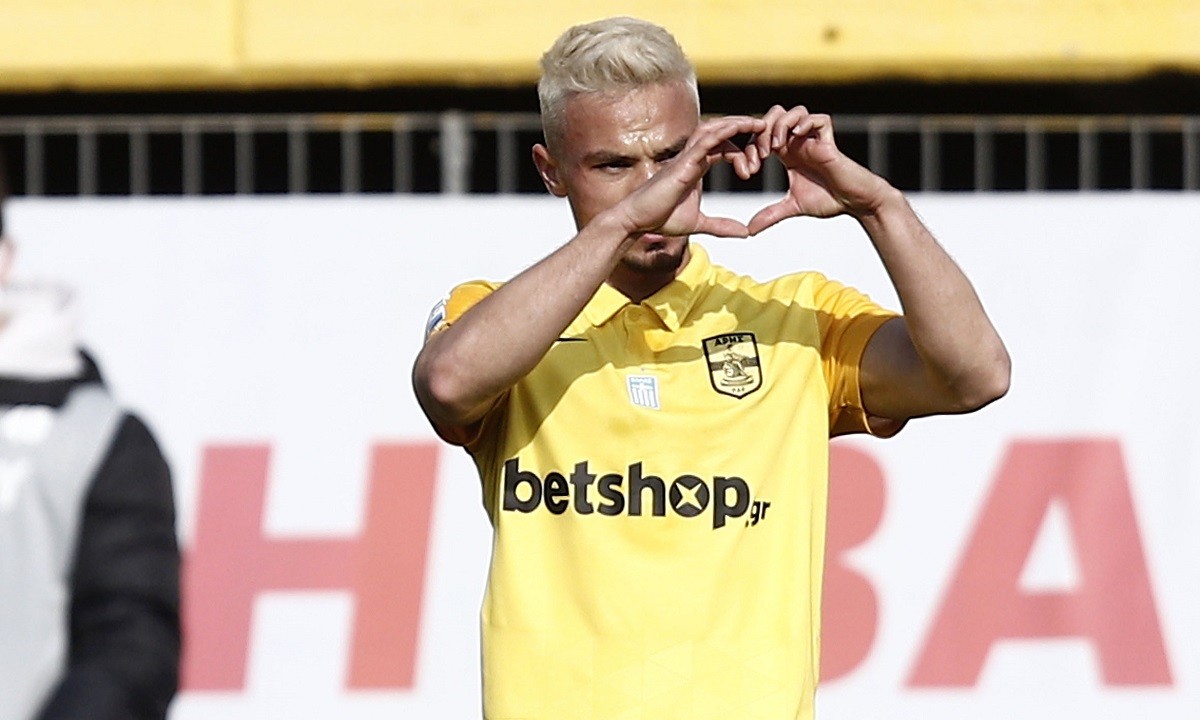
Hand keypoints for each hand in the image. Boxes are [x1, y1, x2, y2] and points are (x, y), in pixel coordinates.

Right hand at [611, 115, 766, 238]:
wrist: (638, 219)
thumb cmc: (661, 218)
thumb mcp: (699, 223)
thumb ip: (722, 226)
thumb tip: (745, 233)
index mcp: (698, 166)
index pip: (726, 149)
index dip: (744, 153)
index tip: (757, 167)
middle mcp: (694, 156)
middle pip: (724, 134)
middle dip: (746, 133)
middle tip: (768, 136)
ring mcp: (688, 155)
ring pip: (716, 130)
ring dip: (738, 125)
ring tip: (760, 125)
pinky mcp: (683, 160)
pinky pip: (706, 138)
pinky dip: (724, 131)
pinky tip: (739, 128)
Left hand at [747, 106, 894, 234]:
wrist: (855, 203)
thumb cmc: (828, 200)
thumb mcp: (792, 206)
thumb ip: (771, 214)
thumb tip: (750, 230)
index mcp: (787, 152)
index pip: (762, 135)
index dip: (750, 147)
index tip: (750, 170)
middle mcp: (799, 142)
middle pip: (775, 115)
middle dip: (762, 131)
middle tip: (761, 155)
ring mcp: (814, 139)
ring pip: (795, 112)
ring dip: (781, 125)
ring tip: (777, 147)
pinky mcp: (830, 142)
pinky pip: (819, 119)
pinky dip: (805, 123)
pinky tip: (796, 138)